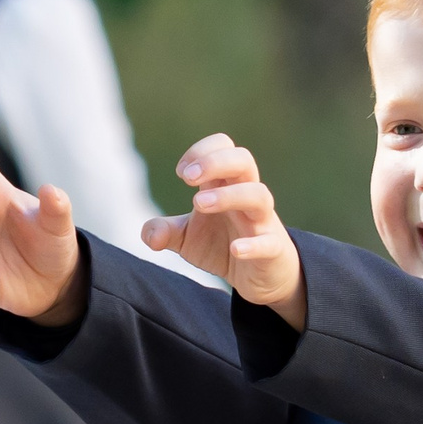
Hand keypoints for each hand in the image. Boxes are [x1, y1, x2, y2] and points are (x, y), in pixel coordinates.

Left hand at [145, 134, 306, 330]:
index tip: (182, 173)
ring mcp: (262, 222)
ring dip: (229, 195)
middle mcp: (246, 197)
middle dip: (215, 162)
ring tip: (198, 204)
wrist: (258, 276)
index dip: (201, 152)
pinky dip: (253, 245)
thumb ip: (165, 231)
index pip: (222, 147)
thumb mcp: (186, 239)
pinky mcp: (272, 250)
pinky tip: (234, 249)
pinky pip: (269, 242)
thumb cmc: (223, 245)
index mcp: (226, 185)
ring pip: (259, 195)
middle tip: (188, 179)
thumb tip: (150, 235)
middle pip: (243, 160)